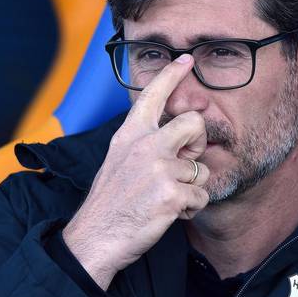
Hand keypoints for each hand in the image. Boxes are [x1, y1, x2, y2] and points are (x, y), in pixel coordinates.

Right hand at [61, 54, 209, 289]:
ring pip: (201, 169)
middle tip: (183, 163)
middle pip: (195, 123)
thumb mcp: (119, 158)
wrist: (96, 237)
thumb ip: (144, 142)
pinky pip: (201, 196)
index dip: (172, 74)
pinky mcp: (171, 195)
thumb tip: (179, 135)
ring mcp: (159, 169)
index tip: (186, 60)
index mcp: (130, 133)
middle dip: (198, 143)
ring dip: (190, 187)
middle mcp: (145, 145)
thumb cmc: (110, 201)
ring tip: (165, 198)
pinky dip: (191, 208)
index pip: (153, 95)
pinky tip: (170, 213)